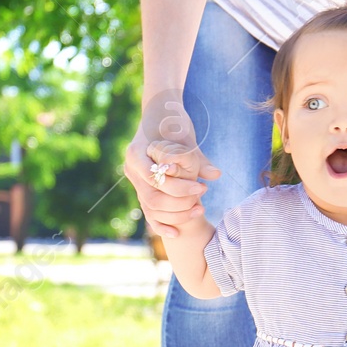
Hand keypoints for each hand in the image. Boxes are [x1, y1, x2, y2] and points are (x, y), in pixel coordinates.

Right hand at [123, 89, 222, 237]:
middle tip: (203, 198)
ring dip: (175, 214)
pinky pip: (149, 212)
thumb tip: (215, 175)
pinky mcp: (142, 190)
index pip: (155, 179)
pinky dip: (162, 224)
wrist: (159, 114)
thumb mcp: (186, 137)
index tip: (201, 187)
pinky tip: (177, 233)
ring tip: (200, 210)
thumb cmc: (173, 122)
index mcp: (136, 153)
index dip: (179, 187)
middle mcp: (131, 169)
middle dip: (180, 202)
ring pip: (151, 208)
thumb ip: (198, 159)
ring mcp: (134, 181)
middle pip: (152, 197)